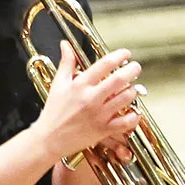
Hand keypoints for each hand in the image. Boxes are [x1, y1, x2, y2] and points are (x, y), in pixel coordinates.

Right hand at [37, 41, 143, 164]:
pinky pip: (127, 121)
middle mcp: (90, 98)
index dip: (120, 55)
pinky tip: (132, 111)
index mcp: (79, 86)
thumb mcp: (57, 85)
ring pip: (126, 97)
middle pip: (120, 79)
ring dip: (133, 90)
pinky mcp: (103, 129)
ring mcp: (98, 114)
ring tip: (131, 88)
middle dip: (133, 70)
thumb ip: (65, 63)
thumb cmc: (53, 112)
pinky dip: (134, 116)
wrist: (49, 139)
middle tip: (135, 68)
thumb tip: (65, 45)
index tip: (125, 54)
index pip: (104, 64)